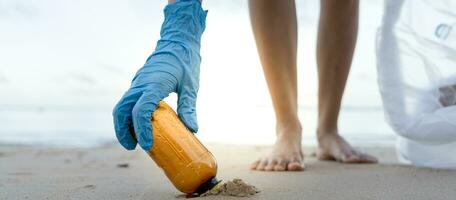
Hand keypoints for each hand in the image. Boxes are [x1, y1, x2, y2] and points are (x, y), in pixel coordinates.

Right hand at [113, 0, 206, 150]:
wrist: (177, 42)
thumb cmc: (186, 62)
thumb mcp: (191, 86)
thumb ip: (189, 107)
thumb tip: (193, 129)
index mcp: (154, 84)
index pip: (141, 109)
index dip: (142, 129)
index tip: (146, 144)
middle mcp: (141, 84)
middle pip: (122, 110)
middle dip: (123, 130)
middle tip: (133, 147)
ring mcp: (137, 83)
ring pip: (121, 106)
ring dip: (122, 124)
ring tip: (133, 141)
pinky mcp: (138, 84)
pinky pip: (127, 102)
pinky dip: (127, 116)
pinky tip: (138, 126)